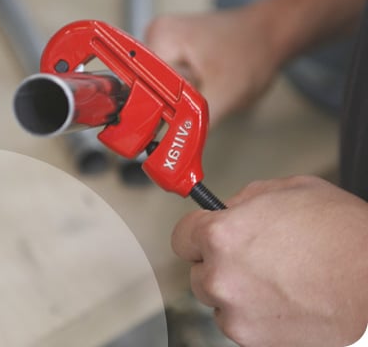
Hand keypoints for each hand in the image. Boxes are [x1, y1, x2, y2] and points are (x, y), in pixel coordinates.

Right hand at [145, 5, 280, 126]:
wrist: (270, 36)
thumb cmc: (253, 51)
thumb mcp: (225, 93)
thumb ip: (196, 123)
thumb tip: (175, 148)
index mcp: (163, 37)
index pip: (138, 84)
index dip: (148, 113)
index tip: (155, 136)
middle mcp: (157, 37)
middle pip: (143, 89)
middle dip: (163, 110)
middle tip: (186, 116)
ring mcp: (165, 45)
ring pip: (155, 91)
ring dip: (172, 105)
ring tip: (201, 97)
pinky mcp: (174, 54)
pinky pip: (165, 85)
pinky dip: (177, 98)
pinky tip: (196, 95)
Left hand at [172, 176, 367, 346]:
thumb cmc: (341, 234)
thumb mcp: (288, 190)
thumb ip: (244, 199)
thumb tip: (226, 210)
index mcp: (221, 235)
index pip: (181, 236)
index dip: (195, 233)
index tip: (204, 235)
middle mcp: (221, 277)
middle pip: (198, 271)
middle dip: (217, 261)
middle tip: (250, 255)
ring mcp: (236, 314)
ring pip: (217, 298)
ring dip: (234, 289)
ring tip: (272, 277)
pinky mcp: (256, 341)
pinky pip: (239, 322)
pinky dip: (252, 312)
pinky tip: (283, 298)